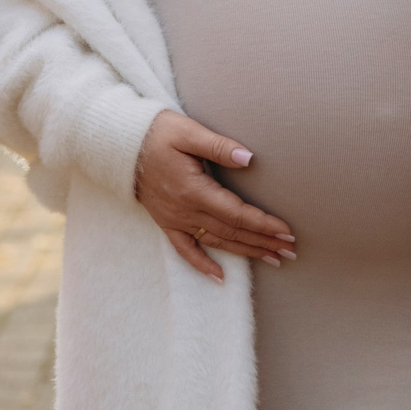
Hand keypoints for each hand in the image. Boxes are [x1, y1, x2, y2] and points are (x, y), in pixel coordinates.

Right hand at [133, 110, 296, 281]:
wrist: (120, 145)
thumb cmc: (157, 133)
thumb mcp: (188, 132)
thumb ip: (219, 146)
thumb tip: (249, 158)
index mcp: (194, 190)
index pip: (237, 213)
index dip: (263, 224)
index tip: (286, 231)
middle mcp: (186, 210)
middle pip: (232, 231)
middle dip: (263, 241)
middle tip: (290, 250)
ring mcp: (175, 220)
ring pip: (216, 242)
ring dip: (245, 252)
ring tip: (272, 258)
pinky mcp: (166, 223)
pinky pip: (186, 250)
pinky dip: (203, 265)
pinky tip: (220, 277)